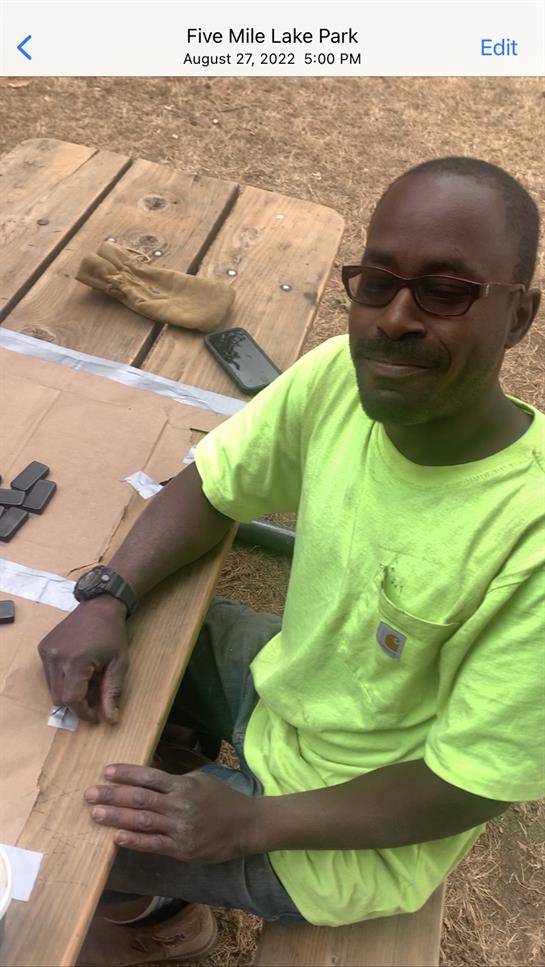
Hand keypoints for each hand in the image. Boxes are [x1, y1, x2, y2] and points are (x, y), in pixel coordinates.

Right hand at [38, 596, 128, 724]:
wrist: (99, 606)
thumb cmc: (113, 634)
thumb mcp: (119, 664)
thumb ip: (112, 692)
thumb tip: (111, 720)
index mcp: (77, 661)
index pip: (72, 699)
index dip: (83, 713)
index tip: (95, 717)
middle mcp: (56, 657)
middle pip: (59, 697)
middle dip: (76, 704)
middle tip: (93, 699)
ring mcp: (47, 651)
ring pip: (51, 688)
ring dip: (67, 692)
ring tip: (86, 681)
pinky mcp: (43, 648)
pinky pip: (48, 675)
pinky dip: (61, 680)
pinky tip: (76, 669)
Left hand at [84, 764, 257, 862]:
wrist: (246, 825)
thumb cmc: (221, 800)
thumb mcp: (200, 780)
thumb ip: (175, 781)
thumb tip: (147, 778)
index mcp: (182, 785)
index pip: (149, 777)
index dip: (127, 774)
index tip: (106, 772)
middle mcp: (179, 805)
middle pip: (140, 798)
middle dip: (113, 795)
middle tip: (90, 794)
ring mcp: (180, 828)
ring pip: (143, 821)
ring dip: (116, 817)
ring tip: (95, 814)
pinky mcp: (181, 849)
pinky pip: (153, 844)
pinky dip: (134, 840)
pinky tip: (116, 838)